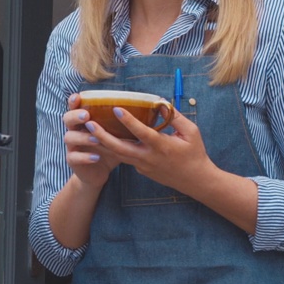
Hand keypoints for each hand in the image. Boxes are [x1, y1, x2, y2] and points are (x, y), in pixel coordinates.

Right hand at [62, 93, 120, 188]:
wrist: (98, 172)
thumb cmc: (108, 148)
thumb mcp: (114, 134)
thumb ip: (121, 122)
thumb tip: (144, 109)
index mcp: (83, 121)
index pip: (75, 107)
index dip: (73, 101)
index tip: (78, 96)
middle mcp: (75, 131)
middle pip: (67, 119)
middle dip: (75, 116)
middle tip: (87, 115)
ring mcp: (72, 146)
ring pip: (69, 138)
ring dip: (83, 137)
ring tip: (97, 139)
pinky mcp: (72, 160)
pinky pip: (74, 157)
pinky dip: (85, 157)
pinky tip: (96, 157)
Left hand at [86, 106, 213, 195]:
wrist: (195, 181)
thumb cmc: (195, 153)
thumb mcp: (191, 132)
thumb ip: (176, 117)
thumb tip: (160, 102)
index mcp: (161, 146)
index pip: (141, 132)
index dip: (128, 120)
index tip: (116, 109)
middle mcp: (148, 157)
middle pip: (120, 148)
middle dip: (102, 136)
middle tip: (88, 123)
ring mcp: (143, 166)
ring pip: (118, 155)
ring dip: (103, 143)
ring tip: (89, 131)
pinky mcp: (141, 170)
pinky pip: (125, 159)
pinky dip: (113, 150)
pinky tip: (103, 139)